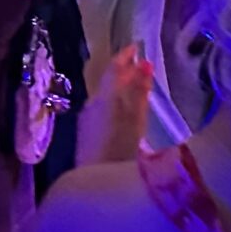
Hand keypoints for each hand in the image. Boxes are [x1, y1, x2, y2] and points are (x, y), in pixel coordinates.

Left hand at [75, 45, 153, 164]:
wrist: (95, 185)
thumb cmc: (120, 151)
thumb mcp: (136, 120)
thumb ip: (139, 92)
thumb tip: (144, 62)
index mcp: (104, 97)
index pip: (113, 68)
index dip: (125, 55)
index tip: (137, 45)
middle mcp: (92, 104)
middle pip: (108, 82)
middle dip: (124, 73)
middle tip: (141, 66)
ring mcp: (87, 121)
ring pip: (105, 97)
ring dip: (120, 90)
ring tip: (137, 88)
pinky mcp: (86, 136)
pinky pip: (102, 111)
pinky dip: (115, 105)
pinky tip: (124, 113)